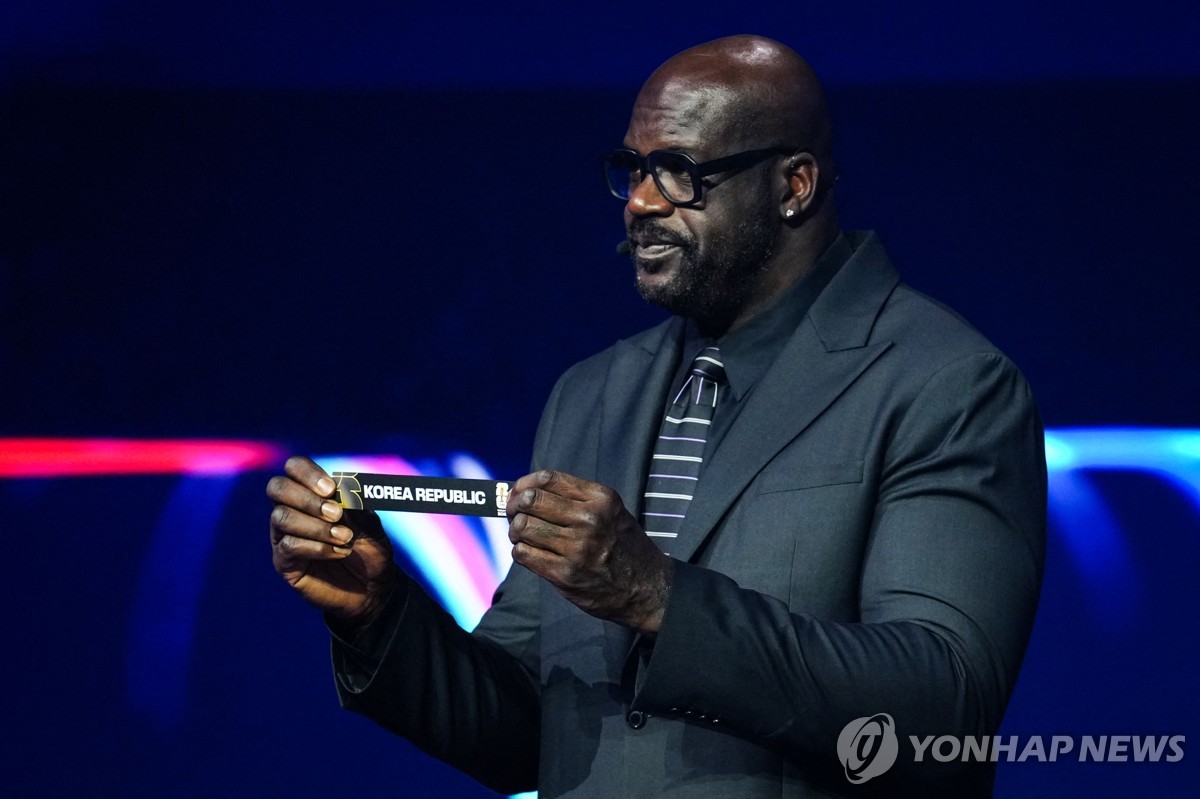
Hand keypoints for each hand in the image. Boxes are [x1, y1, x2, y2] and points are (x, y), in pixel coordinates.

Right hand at [267, 455, 397, 623]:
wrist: (374, 588)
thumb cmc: (371, 550)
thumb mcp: (371, 525)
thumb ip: (355, 508)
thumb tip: (338, 496)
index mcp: (313, 493)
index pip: (294, 468)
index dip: (308, 473)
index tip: (332, 489)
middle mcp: (294, 510)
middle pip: (277, 487)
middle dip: (307, 498)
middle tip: (336, 513)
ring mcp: (285, 536)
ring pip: (281, 517)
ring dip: (316, 526)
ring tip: (346, 538)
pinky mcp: (284, 562)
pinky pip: (289, 546)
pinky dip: (317, 547)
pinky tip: (339, 553)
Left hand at [507, 470, 671, 633]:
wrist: (647, 588)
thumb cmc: (623, 546)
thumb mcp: (611, 511)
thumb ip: (575, 499)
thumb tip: (526, 492)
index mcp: (601, 499)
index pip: (548, 479)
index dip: (525, 484)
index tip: (518, 492)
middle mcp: (589, 520)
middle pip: (531, 501)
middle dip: (515, 506)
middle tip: (514, 515)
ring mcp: (577, 548)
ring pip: (523, 528)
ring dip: (516, 532)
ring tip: (523, 536)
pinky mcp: (565, 575)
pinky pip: (524, 554)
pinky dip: (521, 552)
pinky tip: (530, 553)